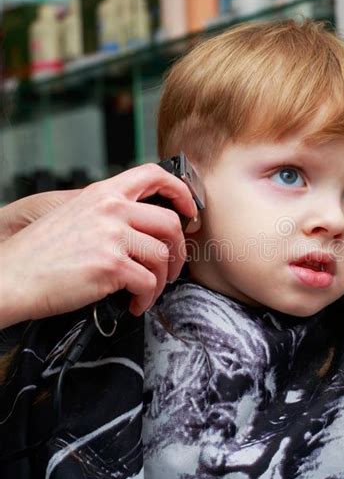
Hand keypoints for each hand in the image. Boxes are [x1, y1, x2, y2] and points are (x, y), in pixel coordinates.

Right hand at [0, 163, 197, 327]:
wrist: (12, 277)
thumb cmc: (40, 254)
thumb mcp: (75, 215)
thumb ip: (109, 214)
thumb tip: (144, 229)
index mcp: (102, 193)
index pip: (153, 175)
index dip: (181, 192)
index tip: (190, 212)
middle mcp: (110, 209)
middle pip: (170, 223)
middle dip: (179, 252)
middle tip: (171, 270)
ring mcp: (112, 236)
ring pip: (163, 256)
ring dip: (161, 281)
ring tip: (146, 292)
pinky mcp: (111, 266)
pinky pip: (148, 283)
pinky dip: (146, 299)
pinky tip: (133, 304)